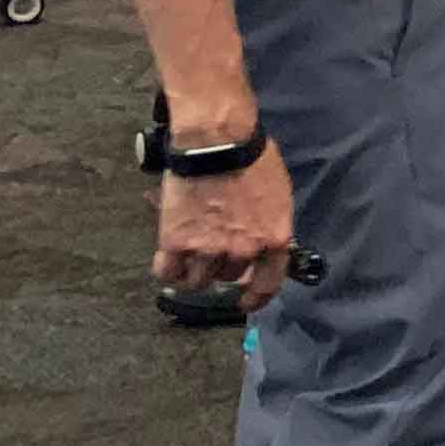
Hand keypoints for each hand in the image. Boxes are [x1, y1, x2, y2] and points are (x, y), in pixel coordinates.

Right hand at [154, 149, 297, 313]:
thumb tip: (262, 241)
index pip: (267, 284)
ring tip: (190, 250)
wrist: (217, 142)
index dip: (255, 298)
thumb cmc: (252, 159)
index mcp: (274, 239)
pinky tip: (169, 259)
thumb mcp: (277, 196)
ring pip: (198, 280)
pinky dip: (167, 269)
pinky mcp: (176, 242)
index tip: (245, 302)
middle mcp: (243, 251)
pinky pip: (167, 272)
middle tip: (212, 247)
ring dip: (194, 269)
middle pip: (228, 277)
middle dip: (222, 265)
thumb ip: (270, 225)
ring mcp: (209, 249)